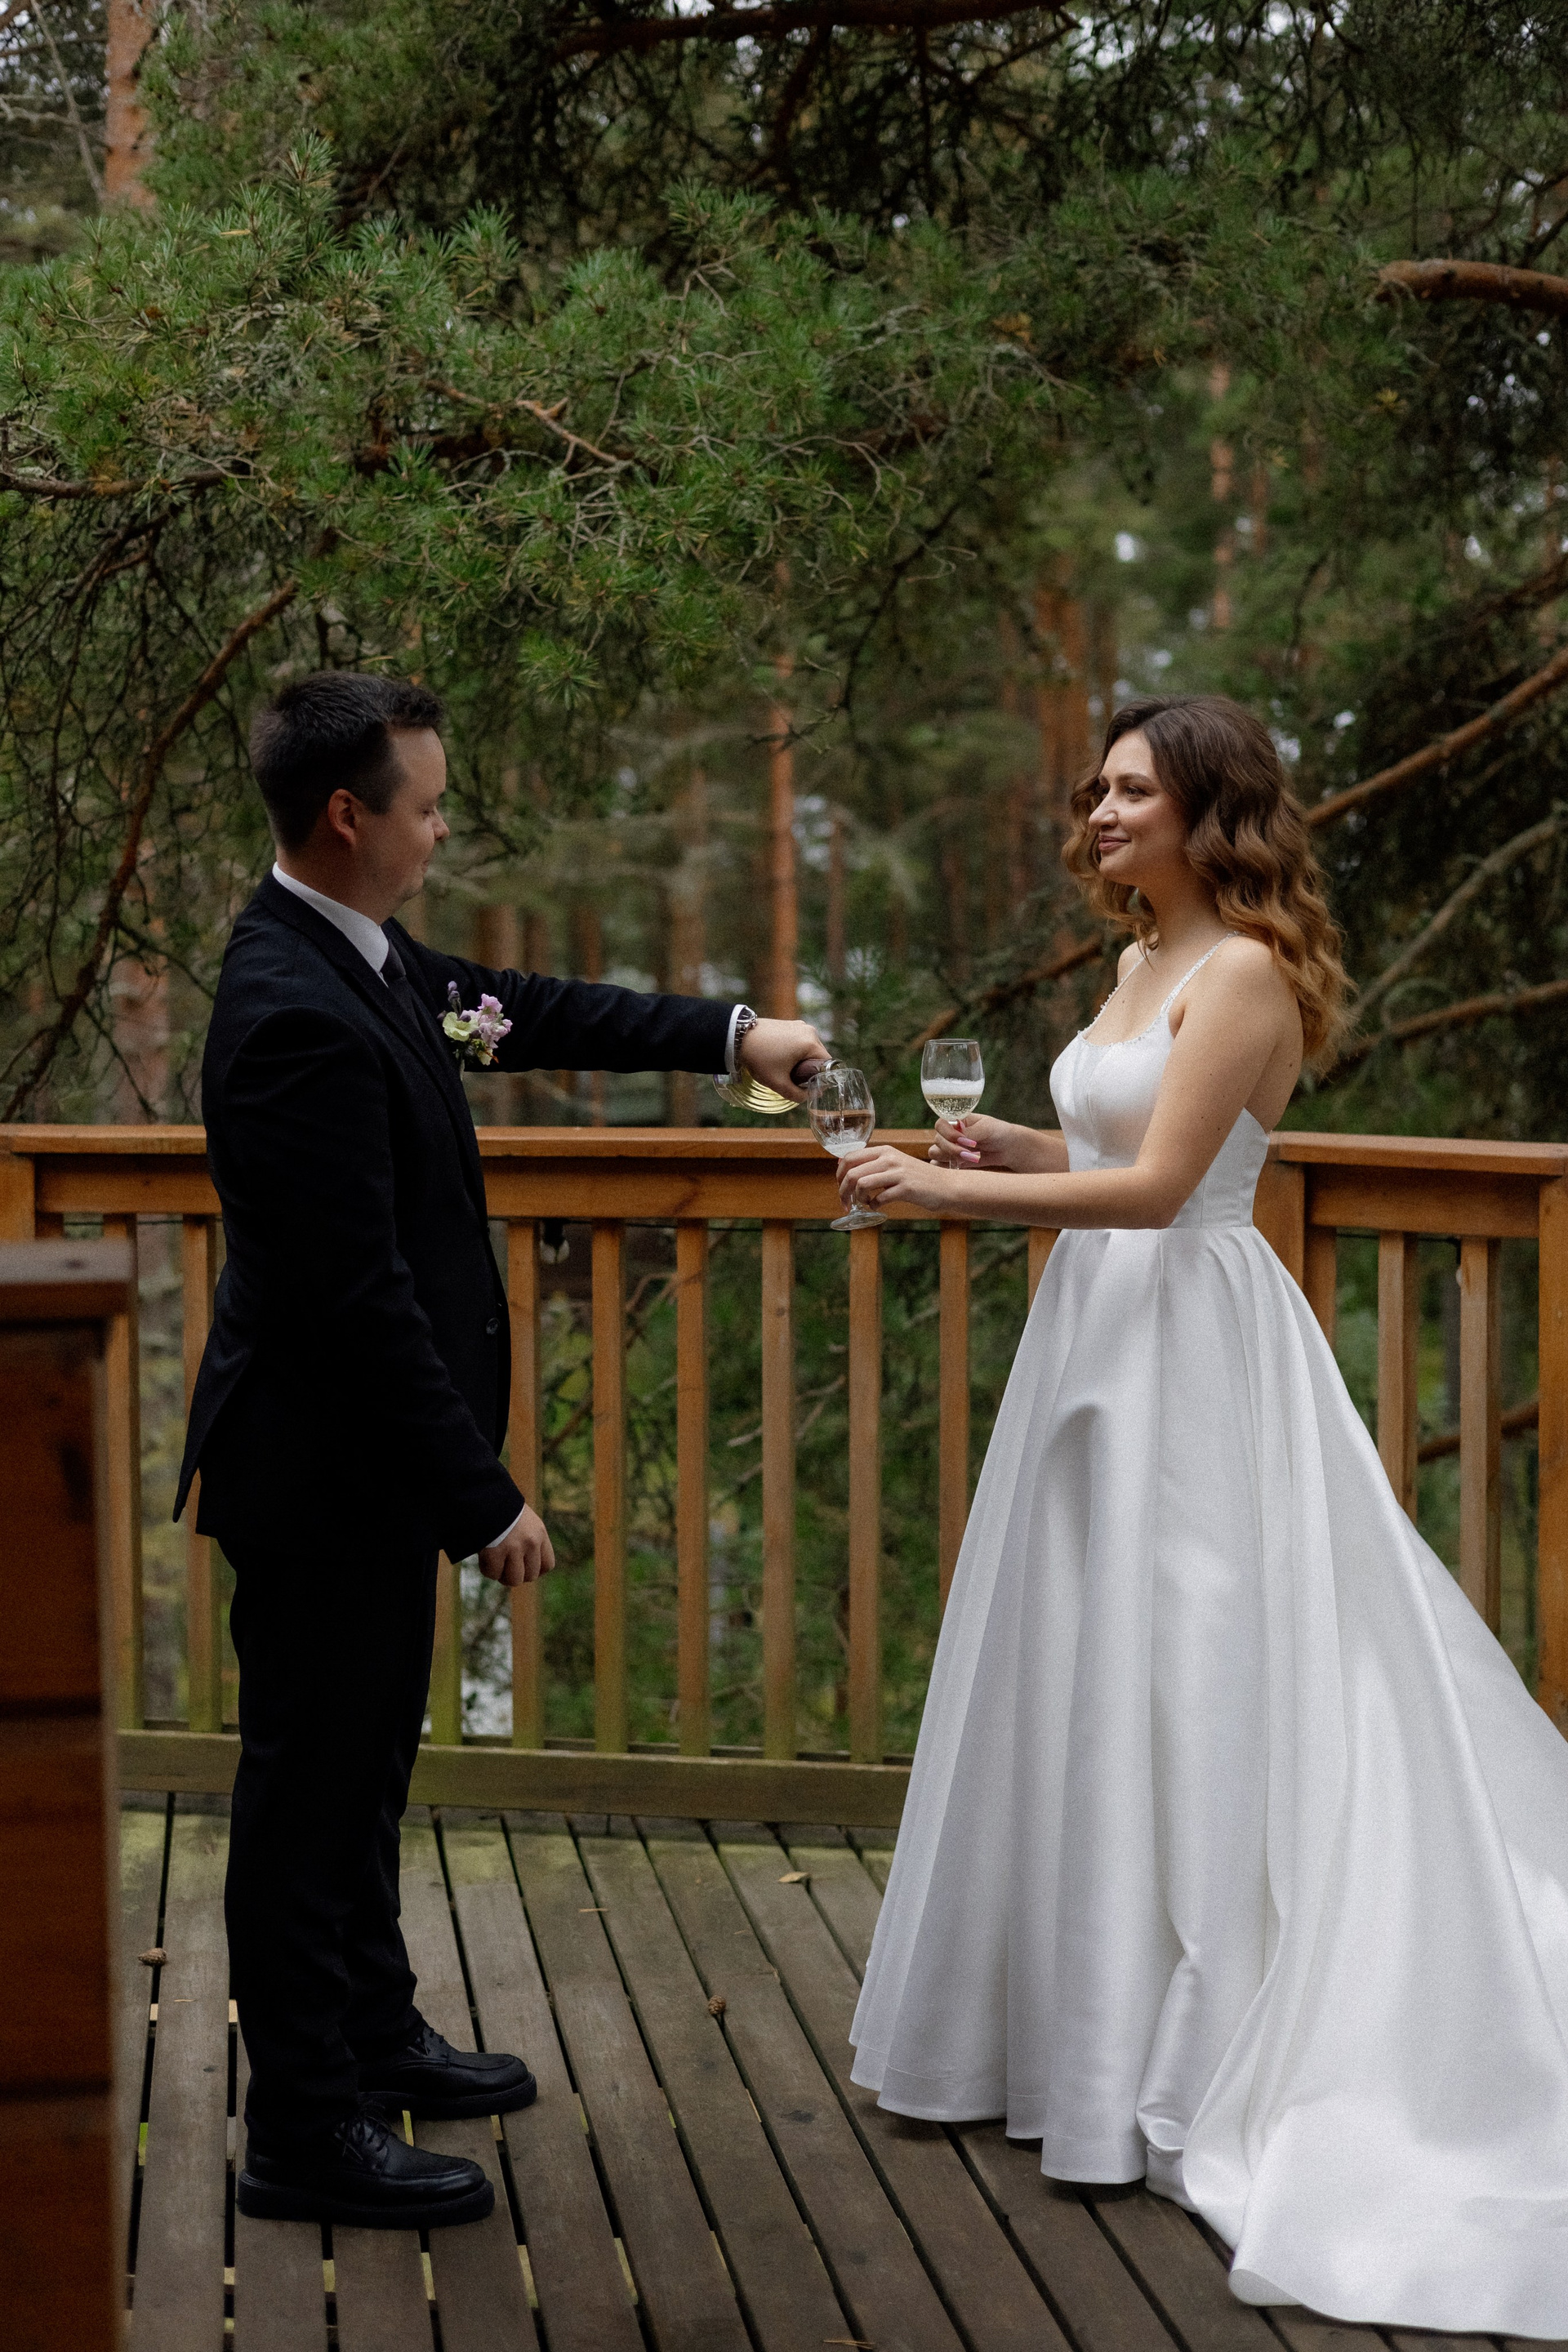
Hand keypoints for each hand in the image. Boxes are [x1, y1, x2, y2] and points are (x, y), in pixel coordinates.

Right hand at [478, 1505, 555, 1587]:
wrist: (485, 1494)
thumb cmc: (502, 1508)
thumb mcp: (525, 1521)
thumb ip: (529, 1540)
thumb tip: (525, 1568)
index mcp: (540, 1533)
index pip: (547, 1565)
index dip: (535, 1570)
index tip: (523, 1567)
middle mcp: (531, 1542)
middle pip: (531, 1576)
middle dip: (517, 1574)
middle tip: (505, 1566)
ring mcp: (514, 1548)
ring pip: (513, 1580)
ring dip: (502, 1575)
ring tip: (495, 1564)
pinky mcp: (495, 1552)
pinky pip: (493, 1574)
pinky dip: (487, 1569)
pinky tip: (484, 1558)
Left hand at [736, 1016, 830, 1101]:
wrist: (737, 1037)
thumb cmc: (759, 1058)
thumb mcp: (778, 1083)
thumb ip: (797, 1094)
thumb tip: (810, 1096)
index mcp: (811, 1042)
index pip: (827, 1064)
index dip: (820, 1078)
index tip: (807, 1085)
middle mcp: (809, 1030)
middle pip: (818, 1056)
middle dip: (809, 1069)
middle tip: (793, 1078)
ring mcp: (799, 1025)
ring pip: (808, 1049)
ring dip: (801, 1060)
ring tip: (784, 1067)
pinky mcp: (790, 1024)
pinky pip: (800, 1041)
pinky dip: (794, 1051)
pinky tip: (780, 1057)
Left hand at [837, 1141, 956, 1215]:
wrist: (947, 1186)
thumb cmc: (918, 1178)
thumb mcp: (896, 1164)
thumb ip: (875, 1164)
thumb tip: (845, 1168)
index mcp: (885, 1150)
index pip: (849, 1157)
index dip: (839, 1174)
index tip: (840, 1187)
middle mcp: (890, 1158)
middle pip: (851, 1172)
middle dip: (842, 1191)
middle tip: (845, 1203)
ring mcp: (898, 1173)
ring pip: (861, 1184)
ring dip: (857, 1198)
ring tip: (864, 1203)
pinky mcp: (906, 1188)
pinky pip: (879, 1199)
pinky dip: (874, 1206)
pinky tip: (878, 1207)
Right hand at [928, 1113, 1016, 1170]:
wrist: (1007, 1147)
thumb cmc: (997, 1131)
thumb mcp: (986, 1128)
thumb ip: (971, 1132)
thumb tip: (957, 1138)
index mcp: (956, 1121)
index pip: (940, 1125)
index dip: (949, 1134)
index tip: (964, 1140)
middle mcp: (949, 1133)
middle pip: (937, 1141)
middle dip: (952, 1149)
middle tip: (970, 1153)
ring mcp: (949, 1147)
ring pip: (934, 1153)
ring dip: (949, 1157)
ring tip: (969, 1158)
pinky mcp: (952, 1161)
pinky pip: (939, 1165)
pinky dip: (946, 1166)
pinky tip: (960, 1165)